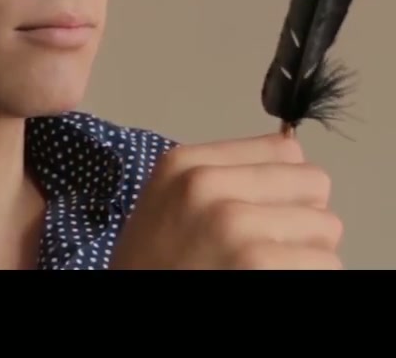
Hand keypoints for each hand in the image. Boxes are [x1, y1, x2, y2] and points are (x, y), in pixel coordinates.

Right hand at [110, 132, 342, 269]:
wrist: (127, 303)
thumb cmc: (153, 265)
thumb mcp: (168, 204)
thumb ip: (221, 179)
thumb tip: (294, 164)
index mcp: (183, 164)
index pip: (284, 150)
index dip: (282, 186)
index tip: (259, 213)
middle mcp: (205, 184)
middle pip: (313, 183)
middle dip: (300, 216)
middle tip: (268, 246)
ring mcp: (233, 223)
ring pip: (326, 227)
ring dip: (306, 253)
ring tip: (265, 267)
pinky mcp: (257, 262)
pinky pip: (327, 263)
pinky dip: (309, 276)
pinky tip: (269, 280)